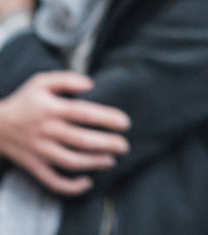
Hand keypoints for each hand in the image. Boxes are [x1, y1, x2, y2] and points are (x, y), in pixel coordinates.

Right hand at [0, 72, 130, 195]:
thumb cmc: (24, 101)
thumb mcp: (41, 82)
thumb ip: (67, 80)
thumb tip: (90, 84)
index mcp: (51, 109)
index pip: (84, 114)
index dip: (107, 118)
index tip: (125, 123)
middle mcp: (46, 131)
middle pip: (81, 139)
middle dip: (107, 144)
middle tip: (124, 146)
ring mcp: (39, 150)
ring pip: (70, 160)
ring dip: (94, 163)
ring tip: (112, 160)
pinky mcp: (33, 166)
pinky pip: (52, 180)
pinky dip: (70, 186)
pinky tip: (87, 183)